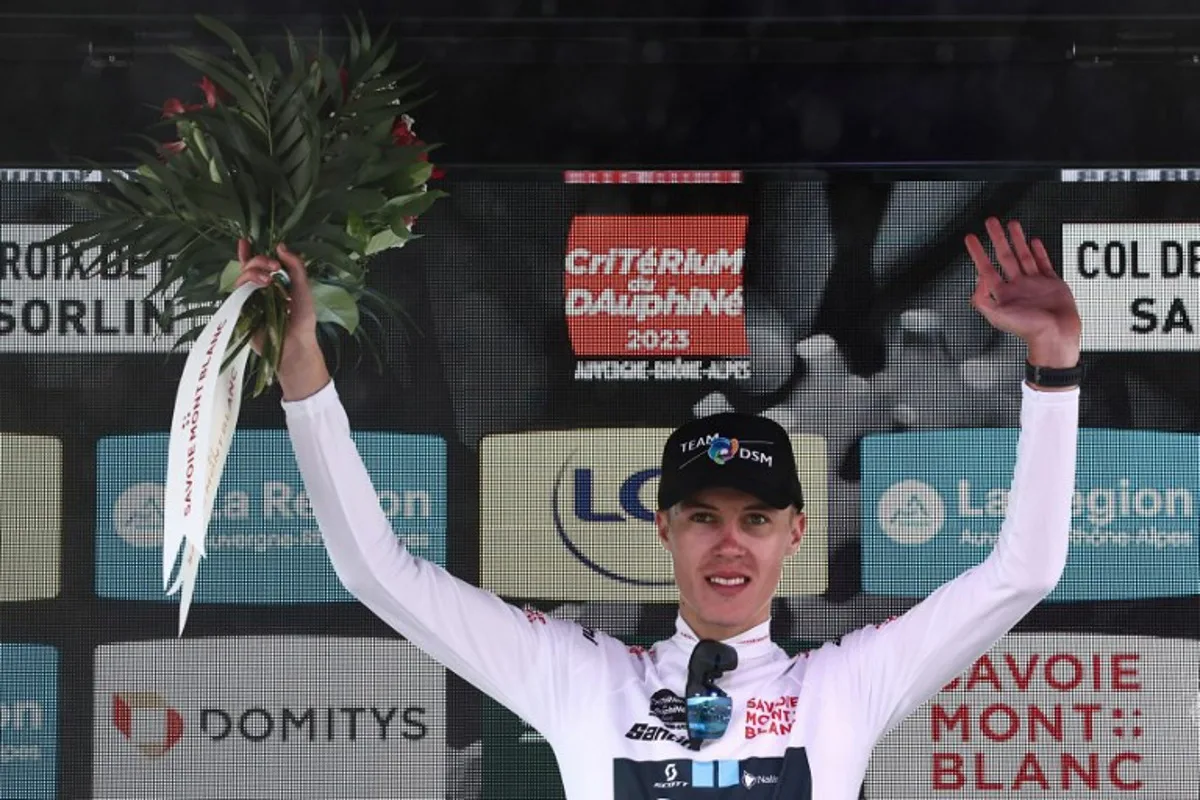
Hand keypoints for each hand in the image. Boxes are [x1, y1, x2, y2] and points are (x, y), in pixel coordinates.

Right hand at [234, 239, 329, 399]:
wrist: (296, 344)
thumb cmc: (302, 319)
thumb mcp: (303, 288)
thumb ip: (295, 267)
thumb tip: (281, 245)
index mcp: (272, 283)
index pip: (257, 265)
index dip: (249, 252)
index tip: (246, 240)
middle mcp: (258, 290)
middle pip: (248, 268)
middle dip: (258, 261)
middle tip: (273, 265)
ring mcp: (249, 301)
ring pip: (241, 279)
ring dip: (253, 273)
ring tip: (269, 279)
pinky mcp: (241, 312)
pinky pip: (236, 294)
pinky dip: (245, 286)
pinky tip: (259, 285)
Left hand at [965, 217, 1081, 368]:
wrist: (1056, 336)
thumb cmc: (1029, 330)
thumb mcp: (997, 316)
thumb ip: (982, 299)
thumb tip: (977, 281)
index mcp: (1003, 294)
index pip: (986, 268)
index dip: (978, 253)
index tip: (971, 239)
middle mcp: (1017, 287)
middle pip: (1004, 256)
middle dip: (997, 239)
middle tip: (991, 223)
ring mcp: (1034, 284)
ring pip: (1023, 256)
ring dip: (1017, 240)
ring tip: (1011, 225)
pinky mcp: (1052, 283)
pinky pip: (1044, 263)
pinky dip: (1039, 251)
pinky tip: (1033, 242)